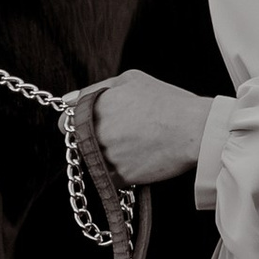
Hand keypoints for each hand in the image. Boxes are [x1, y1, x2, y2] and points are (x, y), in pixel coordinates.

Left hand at [74, 69, 209, 187]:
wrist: (194, 130)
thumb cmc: (167, 101)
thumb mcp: (131, 80)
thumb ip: (95, 89)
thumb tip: (68, 99)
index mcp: (94, 108)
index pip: (64, 122)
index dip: (74, 124)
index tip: (86, 125)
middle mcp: (95, 134)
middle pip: (79, 144)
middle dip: (92, 140)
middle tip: (120, 134)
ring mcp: (107, 157)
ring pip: (95, 162)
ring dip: (107, 157)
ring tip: (135, 144)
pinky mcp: (121, 177)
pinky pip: (110, 178)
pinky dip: (120, 172)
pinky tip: (139, 158)